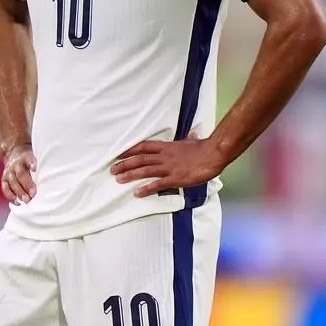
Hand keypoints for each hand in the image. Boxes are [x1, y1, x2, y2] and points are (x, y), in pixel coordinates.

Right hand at [1, 145, 37, 205]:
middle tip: (33, 194)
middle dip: (27, 185)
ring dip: (19, 192)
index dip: (31, 163)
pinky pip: (5, 189)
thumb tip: (55, 177)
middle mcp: (15, 165)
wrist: (14, 155)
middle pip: (20, 174)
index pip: (28, 160)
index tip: (35, 168)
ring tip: (26, 200)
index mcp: (25, 158)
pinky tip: (17, 202)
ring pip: (12, 183)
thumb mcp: (36, 158)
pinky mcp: (4, 180)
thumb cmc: (29, 161)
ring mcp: (8, 172)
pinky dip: (10, 196)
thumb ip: (42, 166)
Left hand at [111, 132, 226, 197]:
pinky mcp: (176, 178)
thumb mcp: (192, 141)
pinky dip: (147, 188)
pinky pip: (158, 184)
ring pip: (145, 170)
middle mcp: (164, 156)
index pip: (144, 147)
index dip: (130, 150)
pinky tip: (137, 193)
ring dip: (130, 175)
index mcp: (167, 147)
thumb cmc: (203, 148)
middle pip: (140, 159)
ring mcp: (169, 167)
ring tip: (118, 179)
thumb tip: (193, 133)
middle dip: (125, 164)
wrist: (213, 154)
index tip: (118, 154)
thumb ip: (189, 138)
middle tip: (112, 169)